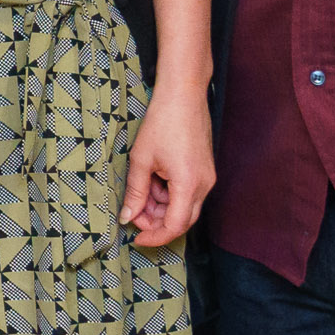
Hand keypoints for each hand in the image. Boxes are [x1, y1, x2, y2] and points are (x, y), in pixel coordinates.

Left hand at [120, 75, 212, 250]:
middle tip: (134, 213)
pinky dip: (169, 194)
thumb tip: (128, 217)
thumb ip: (135, 192)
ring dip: (161, 206)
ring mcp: (207, 178)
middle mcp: (204, 185)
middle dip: (156, 222)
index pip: (175, 226)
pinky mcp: (204, 171)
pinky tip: (154, 179)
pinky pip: (187, 193)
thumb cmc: (162, 122)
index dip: (155, 237)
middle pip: (182, 221)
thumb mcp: (141, 160)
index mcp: (189, 184)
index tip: (137, 239)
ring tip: (141, 187)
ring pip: (184, 207)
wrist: (183, 95)